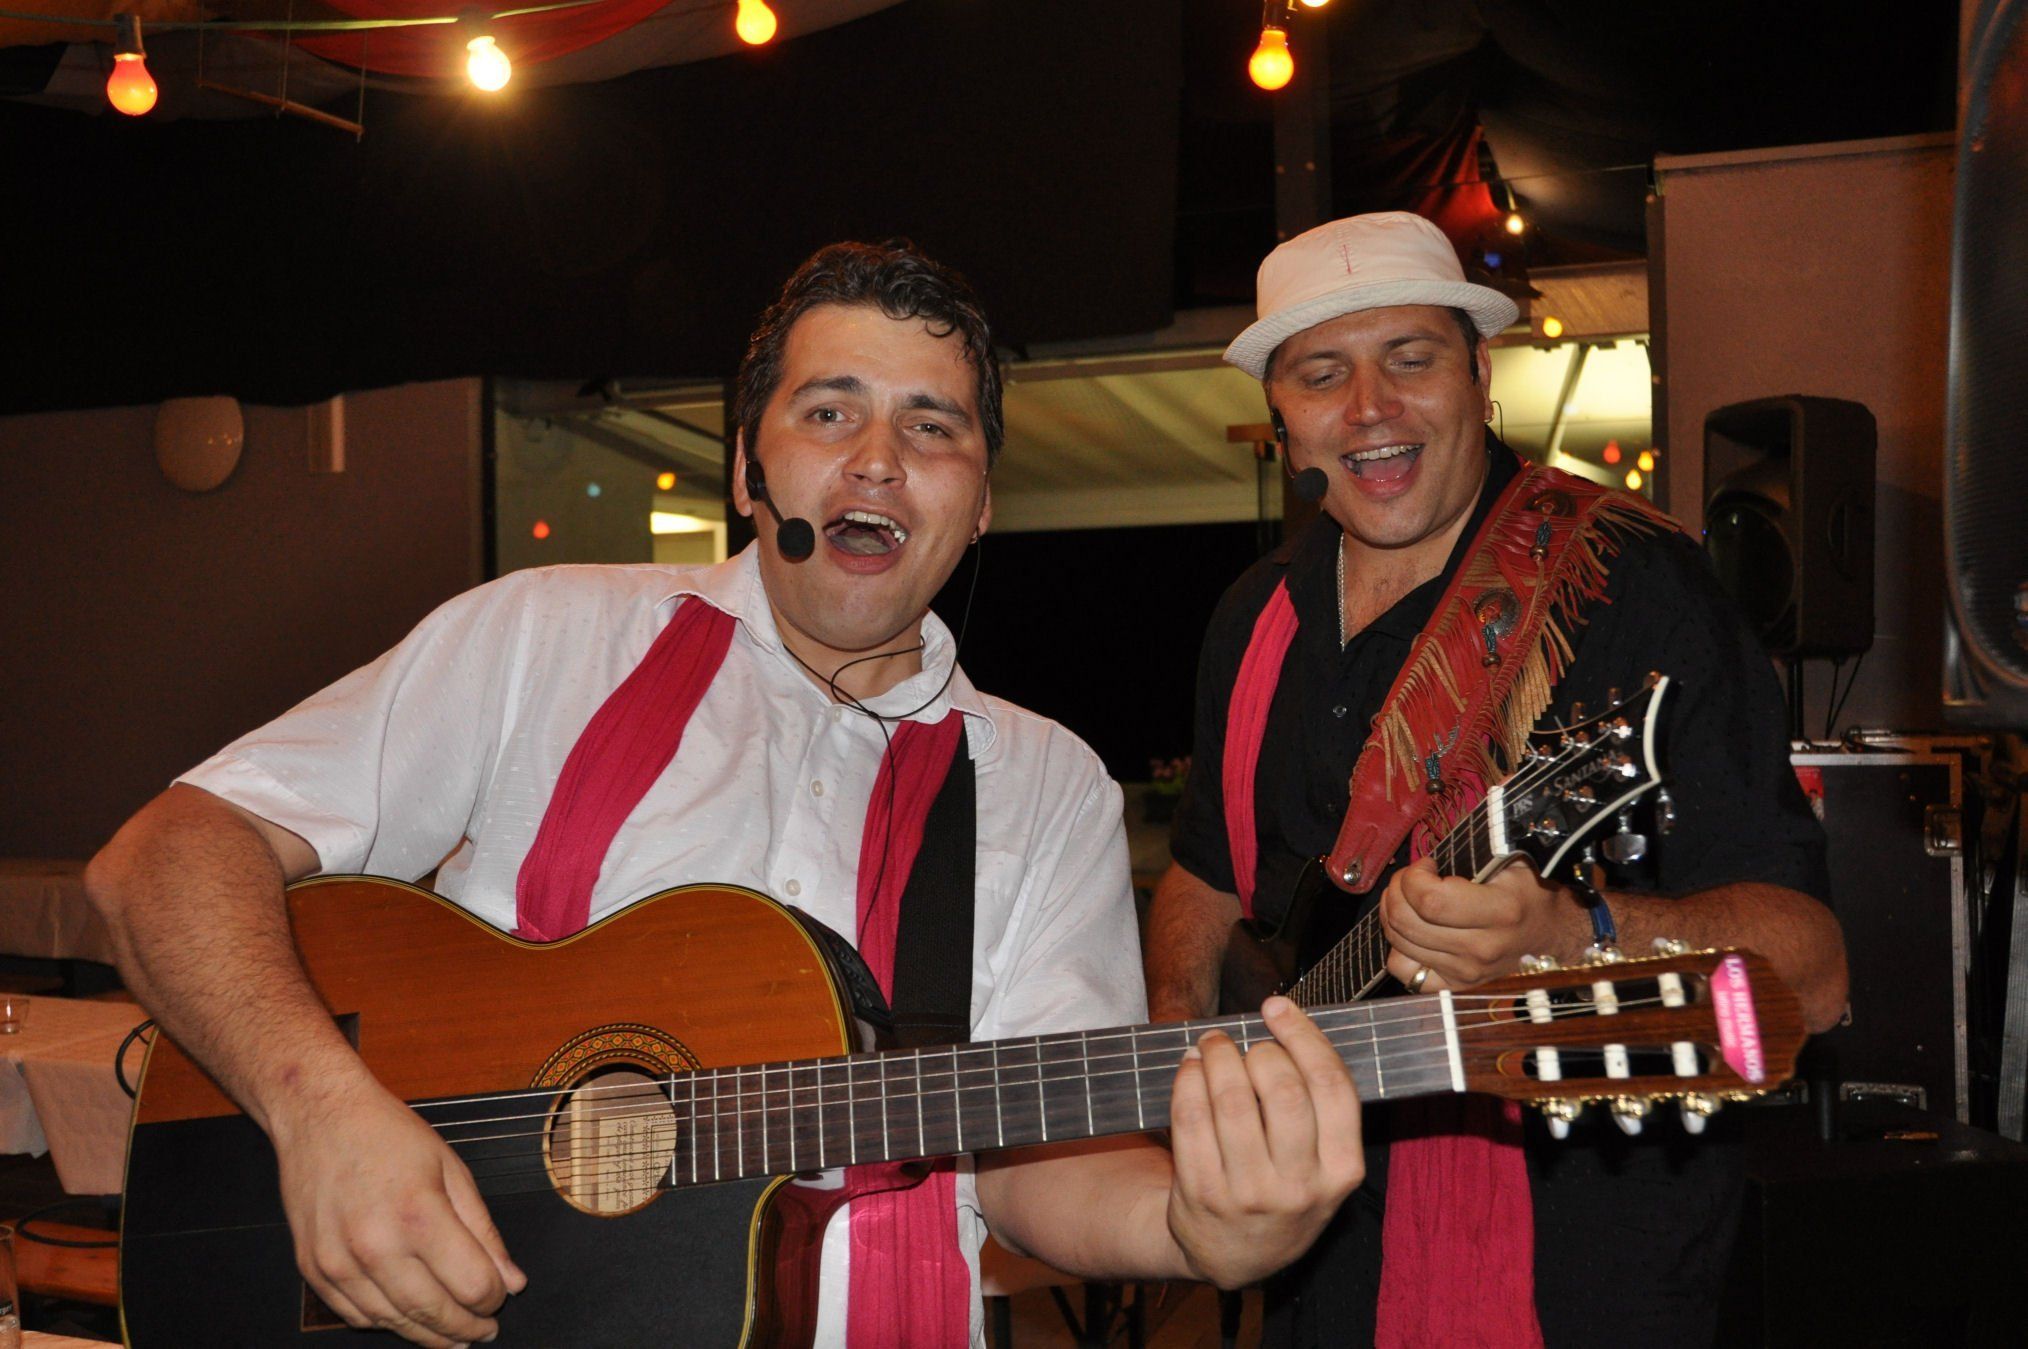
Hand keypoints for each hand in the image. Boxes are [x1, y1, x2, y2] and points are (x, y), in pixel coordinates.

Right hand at [271, 1076, 525, 1346]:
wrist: (320, 1115)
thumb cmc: (389, 1136)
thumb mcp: (452, 1170)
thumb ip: (483, 1231)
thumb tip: (511, 1281)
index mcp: (419, 1215)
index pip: (470, 1285)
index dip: (492, 1300)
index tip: (499, 1299)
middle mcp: (375, 1245)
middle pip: (432, 1312)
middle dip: (464, 1329)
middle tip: (483, 1332)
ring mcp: (338, 1262)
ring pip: (393, 1321)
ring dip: (427, 1335)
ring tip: (452, 1335)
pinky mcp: (313, 1269)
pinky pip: (356, 1315)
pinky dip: (387, 1322)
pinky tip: (409, 1317)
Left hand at [1164, 997, 1362, 1287]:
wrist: (1236, 1254)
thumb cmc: (1284, 1188)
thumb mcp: (1323, 1164)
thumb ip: (1319, 1105)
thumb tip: (1283, 1018)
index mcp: (1342, 1171)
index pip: (1331, 1086)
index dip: (1303, 1036)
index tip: (1278, 1007)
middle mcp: (1300, 1187)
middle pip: (1283, 1090)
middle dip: (1259, 1050)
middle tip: (1244, 1042)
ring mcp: (1249, 1194)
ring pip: (1231, 1101)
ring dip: (1218, 1057)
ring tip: (1211, 1046)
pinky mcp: (1202, 1194)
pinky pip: (1190, 1119)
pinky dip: (1187, 1081)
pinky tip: (1190, 1068)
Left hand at [1381, 856, 1589, 991]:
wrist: (1552, 932)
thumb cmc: (1529, 891)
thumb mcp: (1513, 860)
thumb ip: (1473, 854)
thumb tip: (1429, 856)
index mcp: (1500, 912)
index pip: (1429, 900)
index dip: (1413, 877)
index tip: (1427, 864)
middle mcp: (1481, 948)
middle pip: (1406, 922)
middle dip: (1397, 890)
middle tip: (1411, 878)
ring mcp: (1467, 971)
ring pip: (1399, 944)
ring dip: (1392, 913)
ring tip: (1409, 898)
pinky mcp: (1456, 985)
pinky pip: (1406, 973)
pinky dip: (1399, 950)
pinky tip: (1413, 931)